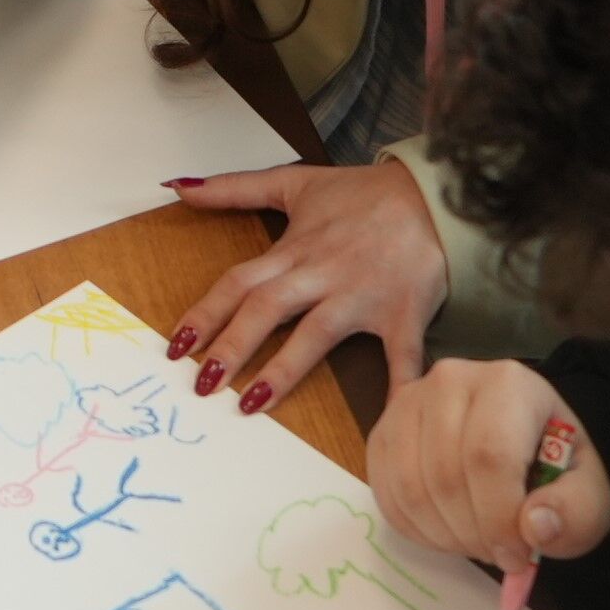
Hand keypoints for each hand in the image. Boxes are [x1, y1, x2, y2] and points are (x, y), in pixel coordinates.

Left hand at [164, 159, 451, 410]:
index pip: (238, 283)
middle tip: (201, 383)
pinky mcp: (402, 314)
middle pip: (266, 309)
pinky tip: (386, 427)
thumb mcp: (294, 182)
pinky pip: (400, 357)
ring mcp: (361, 296)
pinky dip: (398, 390)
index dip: (205, 312)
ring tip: (251, 404)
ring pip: (316, 334)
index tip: (176, 345)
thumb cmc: (363, 194)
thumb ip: (233, 188)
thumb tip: (177, 185)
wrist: (433, 195)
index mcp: (294, 250)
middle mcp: (321, 275)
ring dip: (283, 369)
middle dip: (231, 345)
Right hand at [366, 361, 609, 585]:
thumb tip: (534, 528)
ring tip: (476, 541)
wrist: (524, 443)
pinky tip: (447, 532)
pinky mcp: (384, 430)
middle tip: (498, 554)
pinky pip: (386, 492)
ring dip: (444, 535)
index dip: (499, 518)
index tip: (517, 558)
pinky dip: (415, 529)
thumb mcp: (589, 493)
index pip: (489, 455)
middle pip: (445, 474)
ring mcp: (408, 402)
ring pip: (410, 486)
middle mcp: (449, 379)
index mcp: (508, 383)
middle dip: (473, 533)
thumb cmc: (555, 466)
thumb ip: (576, 512)